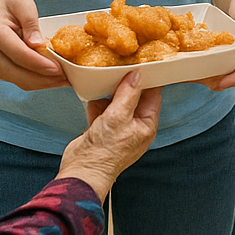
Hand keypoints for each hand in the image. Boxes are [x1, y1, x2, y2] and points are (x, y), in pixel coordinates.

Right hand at [0, 0, 66, 90]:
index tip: (58, 69)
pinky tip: (53, 79)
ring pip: (17, 80)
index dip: (39, 64)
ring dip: (41, 84)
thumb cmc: (8, 4)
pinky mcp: (1, 68)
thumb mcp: (22, 3)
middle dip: (42, 79)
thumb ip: (30, 22)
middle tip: (65, 78)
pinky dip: (37, 82)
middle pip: (16, 73)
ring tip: (63, 80)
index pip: (19, 54)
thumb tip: (39, 44)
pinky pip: (18, 80)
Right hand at [57, 72, 162, 200]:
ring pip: (116, 103)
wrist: (81, 172)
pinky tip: (92, 93)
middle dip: (126, 83)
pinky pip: (102, 111)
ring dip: (109, 92)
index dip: (149, 79)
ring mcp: (117, 129)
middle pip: (133, 98)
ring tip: (104, 76)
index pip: (152, 96)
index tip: (144, 62)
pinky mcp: (101, 130)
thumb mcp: (119, 116)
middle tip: (120, 65)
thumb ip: (128, 94)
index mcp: (146, 125)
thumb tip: (137, 75)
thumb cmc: (105, 151)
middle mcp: (134, 127)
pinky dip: (97, 102)